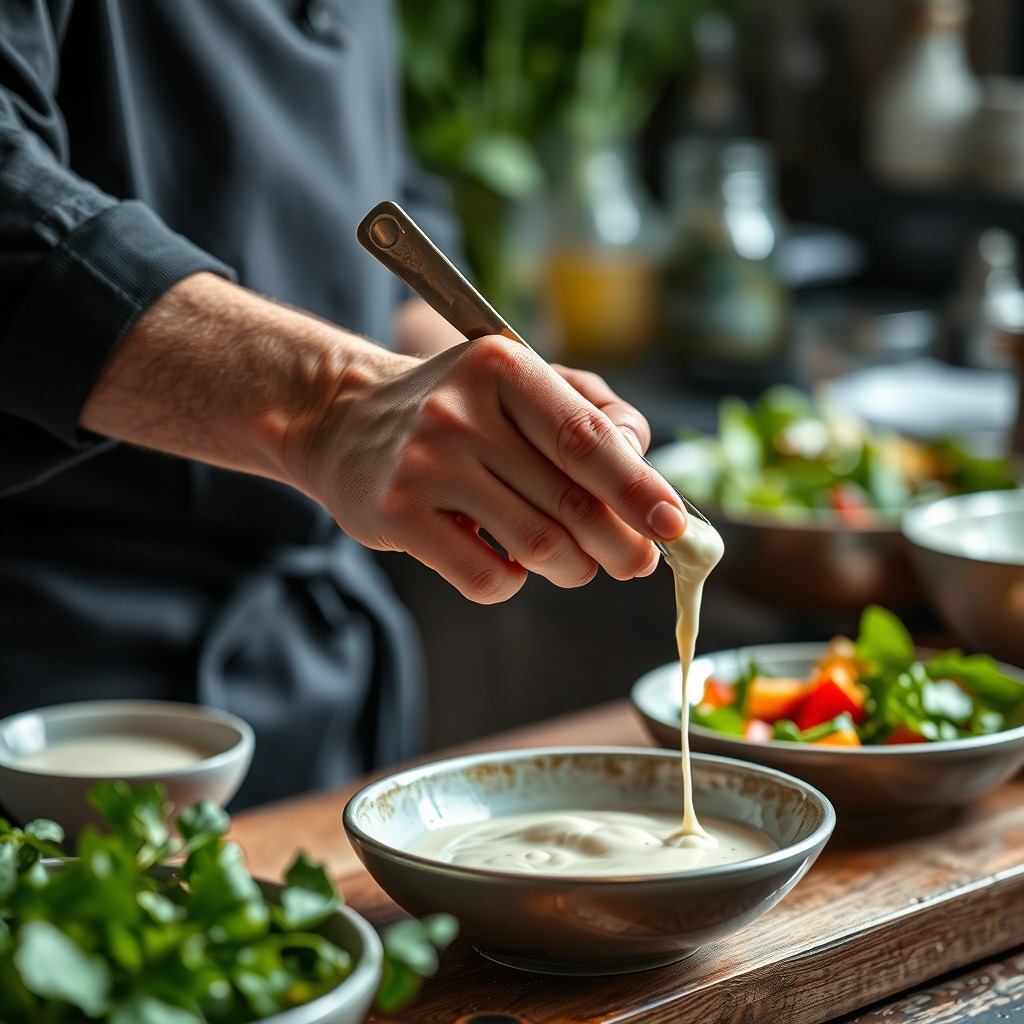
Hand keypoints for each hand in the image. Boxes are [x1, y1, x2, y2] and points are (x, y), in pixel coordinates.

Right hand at [300, 335, 686, 602]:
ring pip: (538, 546)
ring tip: (574, 563)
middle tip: (637, 561)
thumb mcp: (519, 383)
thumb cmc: (453, 407)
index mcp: (503, 368)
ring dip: (573, 568)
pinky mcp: (397, 516)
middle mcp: (462, 413)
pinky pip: (486, 578)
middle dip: (621, 544)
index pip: (586, 438)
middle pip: (571, 501)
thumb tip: (643, 458)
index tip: (676, 524)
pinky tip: (508, 564)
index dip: (639, 487)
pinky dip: (513, 583)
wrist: (343, 420)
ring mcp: (426, 466)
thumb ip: (591, 411)